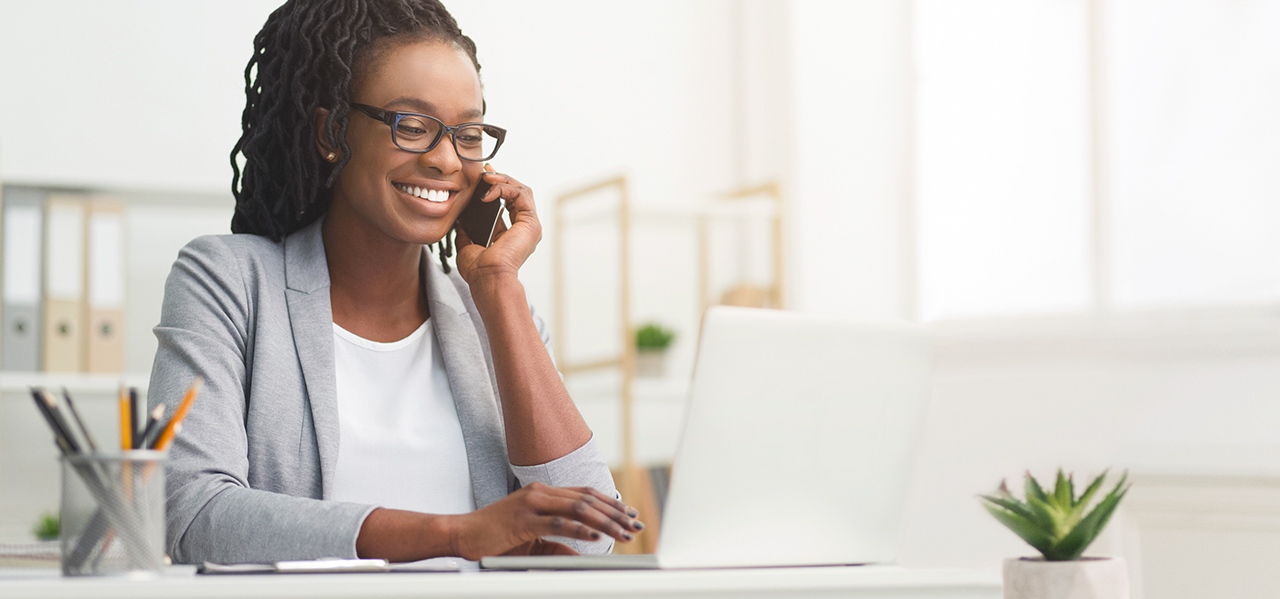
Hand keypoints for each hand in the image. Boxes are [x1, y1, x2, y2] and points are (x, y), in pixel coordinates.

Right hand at [450, 482, 642, 559]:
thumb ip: (556, 542)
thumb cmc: (495, 538)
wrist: (462, 534)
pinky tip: (595, 536)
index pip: (585, 494)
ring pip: (577, 508)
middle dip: (615, 512)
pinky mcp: (523, 519)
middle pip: (587, 499)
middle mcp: (540, 492)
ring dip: (604, 521)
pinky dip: (579, 529)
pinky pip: (556, 523)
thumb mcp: (532, 539)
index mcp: (543, 493)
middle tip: (635, 524)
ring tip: (623, 532)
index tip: (629, 514)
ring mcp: (531, 503)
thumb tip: (580, 551)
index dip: (610, 503)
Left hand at [454, 166, 539, 285]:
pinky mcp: (531, 223)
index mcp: (512, 234)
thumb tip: (459, 221)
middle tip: (485, 172)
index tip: (482, 178)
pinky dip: (505, 188)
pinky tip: (489, 191)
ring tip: (487, 177)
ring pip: (522, 190)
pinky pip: (521, 195)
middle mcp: (524, 229)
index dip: (496, 187)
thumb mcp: (467, 246)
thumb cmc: (479, 270)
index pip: (508, 202)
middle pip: (517, 193)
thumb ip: (466, 232)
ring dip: (503, 180)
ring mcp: (530, 226)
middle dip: (501, 179)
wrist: (487, 278)